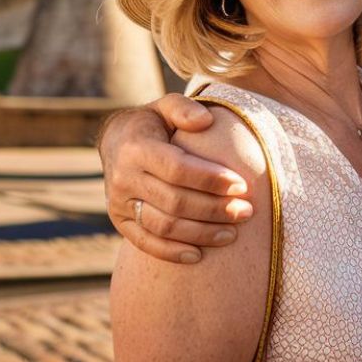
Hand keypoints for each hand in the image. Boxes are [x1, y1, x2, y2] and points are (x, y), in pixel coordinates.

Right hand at [99, 94, 254, 262]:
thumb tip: (206, 121)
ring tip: (232, 233)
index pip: (176, 168)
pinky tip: (199, 255)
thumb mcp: (165, 106)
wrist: (115, 142)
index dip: (210, 180)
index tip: (241, 185)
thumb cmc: (153, 123)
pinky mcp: (119, 222)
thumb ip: (185, 109)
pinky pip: (146, 243)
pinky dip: (173, 253)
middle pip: (174, 201)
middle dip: (214, 209)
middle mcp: (124, 177)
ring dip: (201, 233)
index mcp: (136, 147)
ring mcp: (118, 203)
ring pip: (163, 226)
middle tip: (246, 212)